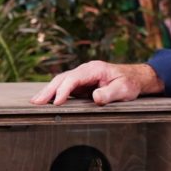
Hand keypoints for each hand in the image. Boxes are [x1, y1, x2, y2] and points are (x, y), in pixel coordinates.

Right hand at [30, 61, 162, 105]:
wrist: (134, 78)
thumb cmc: (130, 83)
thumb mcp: (124, 89)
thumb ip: (110, 93)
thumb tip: (95, 98)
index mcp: (94, 69)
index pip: (74, 78)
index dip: (64, 90)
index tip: (57, 102)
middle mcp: (85, 70)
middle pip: (63, 78)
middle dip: (49, 90)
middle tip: (36, 102)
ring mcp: (82, 76)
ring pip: (61, 82)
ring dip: (48, 91)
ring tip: (35, 102)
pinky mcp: (81, 83)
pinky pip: (65, 87)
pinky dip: (55, 93)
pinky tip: (46, 100)